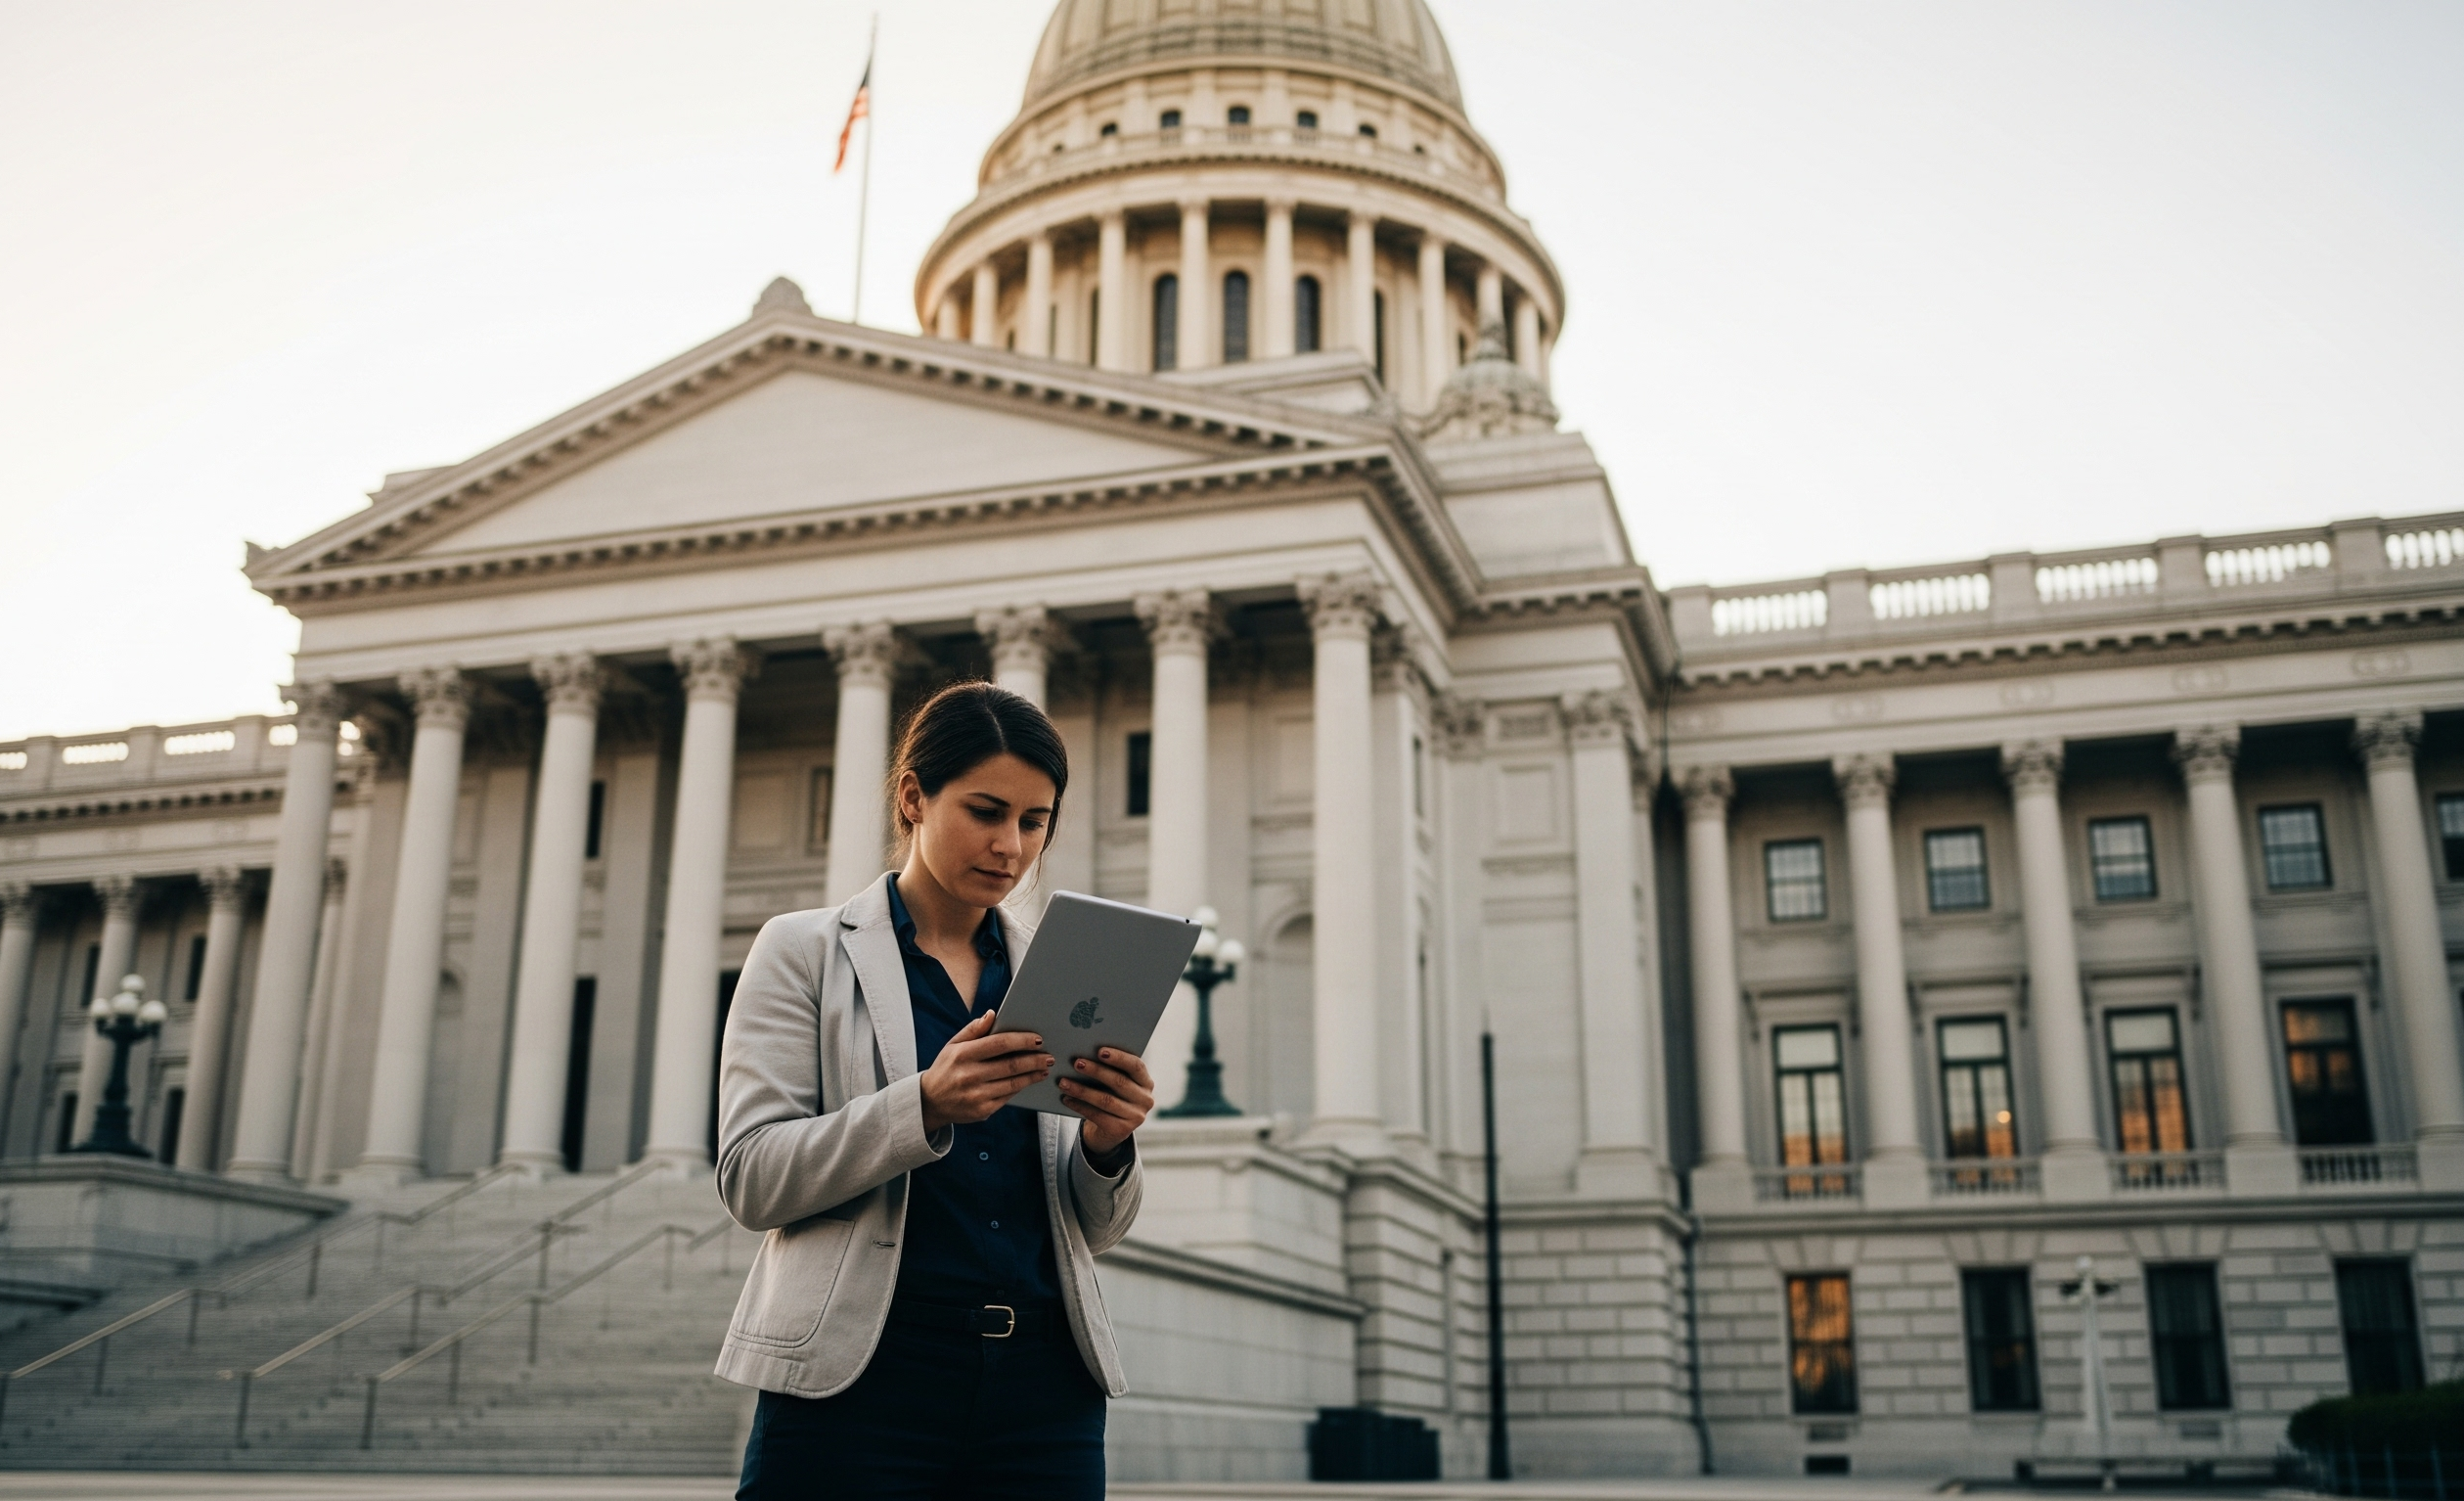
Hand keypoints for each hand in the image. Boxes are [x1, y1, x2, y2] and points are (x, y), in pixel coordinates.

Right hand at [918, 1011, 1051, 1134]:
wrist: (930, 1101)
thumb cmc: (946, 1068)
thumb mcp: (953, 1045)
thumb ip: (973, 1029)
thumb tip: (992, 1014)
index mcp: (963, 1054)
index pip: (999, 1044)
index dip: (1022, 1040)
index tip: (1037, 1039)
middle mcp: (969, 1075)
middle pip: (1011, 1065)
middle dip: (1035, 1060)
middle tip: (1049, 1056)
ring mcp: (976, 1095)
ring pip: (1013, 1083)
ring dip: (1033, 1075)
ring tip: (1044, 1068)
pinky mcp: (982, 1111)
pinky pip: (1008, 1097)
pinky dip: (1021, 1088)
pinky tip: (1029, 1080)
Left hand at [1057, 1047, 1152, 1159]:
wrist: (1111, 1130)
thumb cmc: (1112, 1096)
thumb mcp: (1117, 1084)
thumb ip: (1110, 1069)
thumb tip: (1085, 1053)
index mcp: (1146, 1082)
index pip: (1136, 1066)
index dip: (1119, 1057)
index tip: (1099, 1051)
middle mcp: (1146, 1100)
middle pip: (1119, 1082)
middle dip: (1096, 1071)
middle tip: (1077, 1063)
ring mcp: (1135, 1117)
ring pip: (1106, 1100)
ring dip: (1082, 1090)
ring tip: (1063, 1082)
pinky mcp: (1121, 1131)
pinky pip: (1097, 1116)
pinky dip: (1079, 1106)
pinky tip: (1066, 1099)